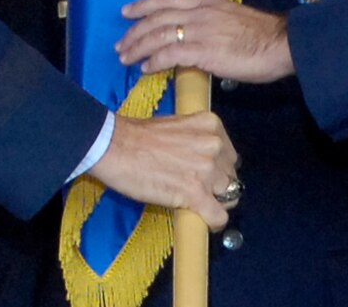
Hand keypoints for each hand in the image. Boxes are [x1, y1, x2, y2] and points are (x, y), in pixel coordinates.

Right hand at [87, 110, 239, 231]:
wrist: (115, 146)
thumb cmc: (137, 136)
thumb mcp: (178, 126)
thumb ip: (196, 141)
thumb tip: (204, 160)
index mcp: (211, 125)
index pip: (229, 155)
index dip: (219, 168)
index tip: (208, 176)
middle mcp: (214, 145)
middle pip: (231, 176)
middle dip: (218, 185)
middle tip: (199, 190)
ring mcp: (207, 169)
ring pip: (229, 196)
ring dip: (213, 202)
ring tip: (195, 203)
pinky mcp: (195, 193)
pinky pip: (219, 216)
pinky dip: (212, 222)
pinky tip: (203, 220)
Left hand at [117, 0, 295, 83]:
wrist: (281, 44)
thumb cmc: (262, 36)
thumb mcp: (232, 19)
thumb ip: (212, 24)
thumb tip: (198, 38)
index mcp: (207, 3)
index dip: (144, 4)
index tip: (127, 11)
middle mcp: (200, 12)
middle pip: (157, 17)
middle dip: (135, 30)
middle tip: (120, 43)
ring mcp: (201, 31)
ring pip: (159, 35)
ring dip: (138, 46)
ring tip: (126, 58)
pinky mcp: (204, 51)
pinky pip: (170, 55)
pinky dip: (155, 61)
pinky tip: (146, 68)